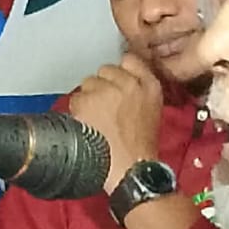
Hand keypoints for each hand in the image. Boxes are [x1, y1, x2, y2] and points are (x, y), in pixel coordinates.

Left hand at [69, 53, 163, 191]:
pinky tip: (88, 125)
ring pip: (88, 83)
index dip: (119, 73)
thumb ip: (139, 91)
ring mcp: (107, 91)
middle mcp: (129, 84)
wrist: (130, 168)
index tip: (114, 83)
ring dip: (89, 98)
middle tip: (105, 108)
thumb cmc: (140, 148)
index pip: (130, 61)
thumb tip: (119, 81)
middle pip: (105, 70)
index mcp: (149, 86)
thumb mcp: (152, 112)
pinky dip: (78, 111)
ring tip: (97, 119)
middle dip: (102, 86)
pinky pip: (76, 98)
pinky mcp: (89, 101)